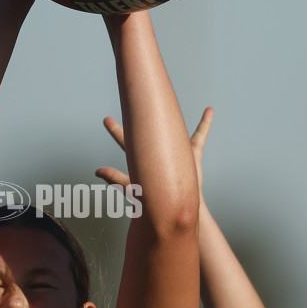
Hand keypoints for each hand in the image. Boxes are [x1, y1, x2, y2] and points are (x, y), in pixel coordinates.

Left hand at [96, 107, 214, 200]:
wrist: (179, 208)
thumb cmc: (155, 202)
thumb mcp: (132, 188)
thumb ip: (115, 178)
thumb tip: (96, 170)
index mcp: (144, 159)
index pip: (126, 141)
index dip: (116, 131)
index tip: (106, 119)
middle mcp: (159, 152)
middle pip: (147, 128)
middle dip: (140, 114)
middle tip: (131, 99)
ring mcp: (175, 151)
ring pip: (173, 127)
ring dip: (173, 114)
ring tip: (170, 99)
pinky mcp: (192, 153)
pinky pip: (200, 136)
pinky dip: (205, 124)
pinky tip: (209, 110)